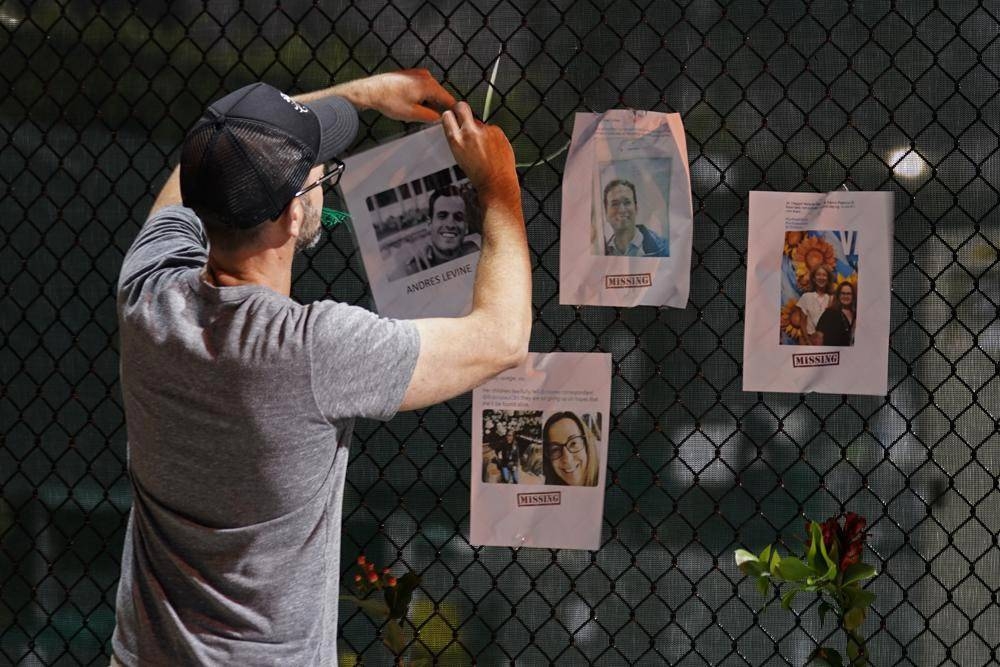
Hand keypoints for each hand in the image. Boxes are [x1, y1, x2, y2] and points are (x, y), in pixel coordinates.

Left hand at [337, 69, 456, 121]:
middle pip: (438, 95)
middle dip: (435, 107)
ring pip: (428, 93)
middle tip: (431, 120)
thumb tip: (439, 118)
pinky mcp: (409, 76)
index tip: (456, 117)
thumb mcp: (413, 114)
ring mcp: (417, 74)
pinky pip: (420, 89)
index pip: (447, 99)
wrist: (370, 91)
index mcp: (429, 84)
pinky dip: (418, 98)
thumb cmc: (388, 100)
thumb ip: (430, 117)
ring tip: (415, 113)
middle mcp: (425, 76)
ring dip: (425, 103)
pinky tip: (410, 106)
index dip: (452, 110)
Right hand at [441, 102, 518, 205]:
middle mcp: (469, 132)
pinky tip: (493, 149)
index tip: (452, 116)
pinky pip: (492, 129)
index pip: (447, 116)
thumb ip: (459, 140)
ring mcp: (485, 130)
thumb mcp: (460, 157)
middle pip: (462, 107)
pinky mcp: (497, 131)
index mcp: (456, 140)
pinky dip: (492, 137)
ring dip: (480, 130)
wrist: (497, 183)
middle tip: (463, 114)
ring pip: (479, 122)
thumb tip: (460, 128)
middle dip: (461, 108)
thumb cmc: (479, 175)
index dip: (450, 115)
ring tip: (484, 148)